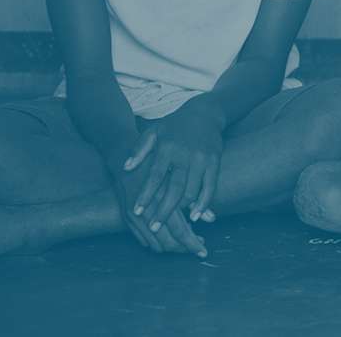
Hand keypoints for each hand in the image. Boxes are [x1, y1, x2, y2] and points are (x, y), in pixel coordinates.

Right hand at [110, 164, 207, 256]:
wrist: (124, 154)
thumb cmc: (157, 161)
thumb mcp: (177, 175)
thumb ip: (194, 199)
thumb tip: (212, 219)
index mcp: (162, 200)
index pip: (179, 231)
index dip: (193, 243)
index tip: (204, 251)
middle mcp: (146, 211)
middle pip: (168, 241)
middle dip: (184, 249)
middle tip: (198, 249)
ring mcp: (133, 216)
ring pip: (155, 243)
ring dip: (170, 247)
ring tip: (186, 243)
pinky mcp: (125, 217)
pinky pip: (141, 239)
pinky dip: (156, 242)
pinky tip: (167, 237)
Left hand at [123, 109, 223, 230]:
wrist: (204, 113)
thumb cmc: (174, 125)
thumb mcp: (153, 131)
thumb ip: (139, 149)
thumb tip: (125, 167)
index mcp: (167, 147)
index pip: (155, 175)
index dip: (145, 195)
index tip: (137, 212)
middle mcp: (185, 154)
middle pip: (175, 188)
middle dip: (164, 210)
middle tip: (154, 228)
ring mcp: (202, 158)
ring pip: (192, 190)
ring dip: (182, 209)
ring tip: (172, 225)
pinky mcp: (215, 161)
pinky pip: (210, 186)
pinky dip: (204, 203)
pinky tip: (196, 215)